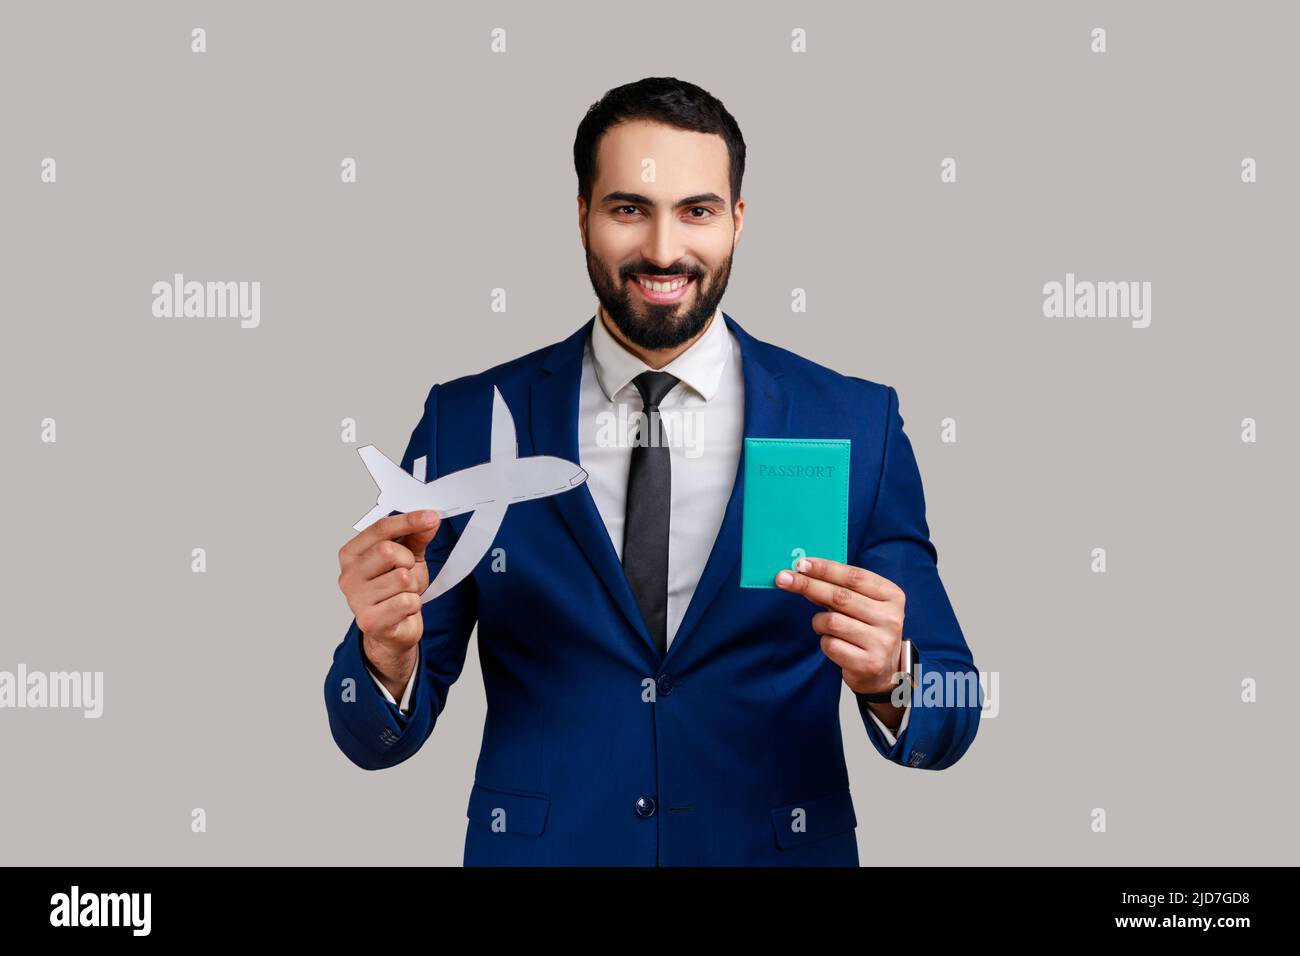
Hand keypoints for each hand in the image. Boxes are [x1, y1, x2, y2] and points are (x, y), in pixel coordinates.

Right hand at [337, 510, 441, 688]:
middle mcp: (348, 576)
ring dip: (413, 587)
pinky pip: (406, 601)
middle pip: (388, 550)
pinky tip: (403, 610)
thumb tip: (430, 518)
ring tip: (404, 594)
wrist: (394, 630)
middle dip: (408, 561)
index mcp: (352, 554)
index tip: (431, 517)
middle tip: (406, 573)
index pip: (380, 529)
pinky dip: (413, 604)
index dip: (408, 521)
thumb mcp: (408, 558)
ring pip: (402, 578)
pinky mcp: (370, 621)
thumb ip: (417, 537)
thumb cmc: (396, 592)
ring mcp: (356, 600)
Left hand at [775, 556, 905, 698]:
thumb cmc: (867, 628)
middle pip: (840, 597)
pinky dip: (825, 641)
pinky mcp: (868, 663)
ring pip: (832, 621)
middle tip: (783, 579)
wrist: (884, 669)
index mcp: (892, 596)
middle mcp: (890, 618)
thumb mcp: (862, 604)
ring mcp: (881, 642)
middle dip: (808, 585)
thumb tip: (803, 572)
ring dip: (818, 622)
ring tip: (823, 626)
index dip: (825, 568)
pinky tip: (834, 643)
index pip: (854, 577)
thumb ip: (840, 589)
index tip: (801, 564)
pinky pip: (830, 645)